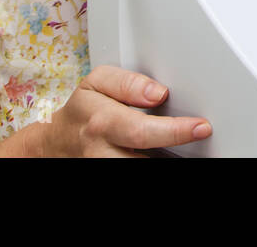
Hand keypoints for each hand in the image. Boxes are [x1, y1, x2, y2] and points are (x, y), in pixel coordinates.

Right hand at [37, 65, 212, 156]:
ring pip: (140, 167)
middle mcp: (101, 151)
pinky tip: (164, 152)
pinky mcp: (106, 173)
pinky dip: (153, 157)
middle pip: (143, 160)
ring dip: (164, 156)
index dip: (176, 131)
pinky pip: (137, 170)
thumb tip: (158, 93)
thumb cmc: (82, 111)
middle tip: (198, 136)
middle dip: (173, 152)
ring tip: (179, 146)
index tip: (201, 127)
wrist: (55, 142)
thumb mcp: (97, 83)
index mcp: (102, 121)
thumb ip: (129, 83)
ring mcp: (103, 167)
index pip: (142, 130)